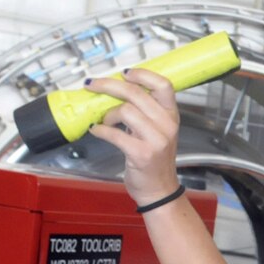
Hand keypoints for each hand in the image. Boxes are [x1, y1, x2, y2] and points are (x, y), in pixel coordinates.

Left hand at [86, 67, 181, 205]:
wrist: (159, 190)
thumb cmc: (155, 160)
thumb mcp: (158, 131)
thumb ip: (145, 112)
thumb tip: (115, 92)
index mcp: (171, 116)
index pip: (163, 85)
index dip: (142, 74)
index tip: (124, 73)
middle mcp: (167, 125)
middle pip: (136, 93)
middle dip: (109, 86)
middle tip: (92, 85)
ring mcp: (156, 140)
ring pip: (125, 110)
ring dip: (107, 114)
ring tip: (104, 121)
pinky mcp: (142, 154)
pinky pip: (115, 134)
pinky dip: (101, 131)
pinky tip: (97, 131)